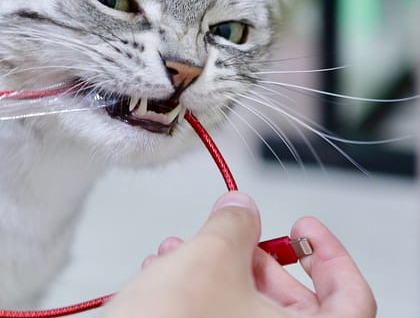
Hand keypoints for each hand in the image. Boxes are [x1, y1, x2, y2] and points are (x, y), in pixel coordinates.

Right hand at [103, 192, 375, 317]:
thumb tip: (241, 207)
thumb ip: (235, 224)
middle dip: (253, 256)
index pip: (350, 298)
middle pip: (290, 301)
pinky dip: (197, 291)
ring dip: (214, 269)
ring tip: (179, 247)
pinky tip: (163, 270)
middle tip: (234, 234)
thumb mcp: (210, 257)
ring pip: (243, 308)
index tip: (303, 226)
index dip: (330, 253)